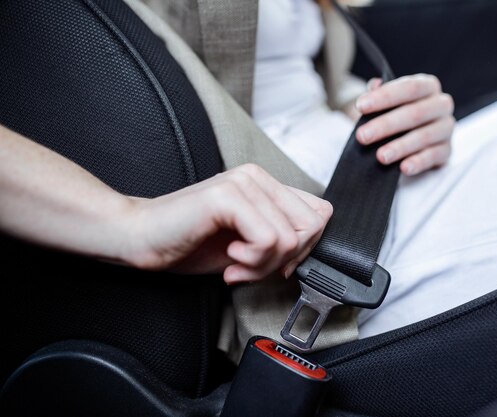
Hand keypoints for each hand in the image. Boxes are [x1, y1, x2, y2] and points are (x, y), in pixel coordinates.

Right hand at [124, 164, 331, 283]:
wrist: (142, 239)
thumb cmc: (190, 243)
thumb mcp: (248, 245)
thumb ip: (280, 240)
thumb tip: (307, 252)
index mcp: (265, 185)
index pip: (320, 213)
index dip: (305, 247)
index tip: (274, 263)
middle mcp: (258, 177)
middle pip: (313, 225)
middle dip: (286, 259)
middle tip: (252, 267)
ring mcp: (244, 182)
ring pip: (292, 237)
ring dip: (264, 264)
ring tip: (237, 264)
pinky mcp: (228, 196)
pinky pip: (270, 240)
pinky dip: (253, 261)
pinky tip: (230, 258)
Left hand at [355, 74, 454, 175]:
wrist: (411, 139)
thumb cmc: (396, 115)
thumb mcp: (386, 102)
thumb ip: (379, 94)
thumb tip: (374, 85)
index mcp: (428, 86)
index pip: (409, 87)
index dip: (384, 96)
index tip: (360, 106)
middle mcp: (441, 104)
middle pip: (415, 113)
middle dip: (386, 125)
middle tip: (362, 136)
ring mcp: (446, 128)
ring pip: (424, 136)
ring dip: (400, 147)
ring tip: (380, 157)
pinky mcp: (447, 150)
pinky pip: (434, 156)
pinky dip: (418, 162)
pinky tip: (404, 168)